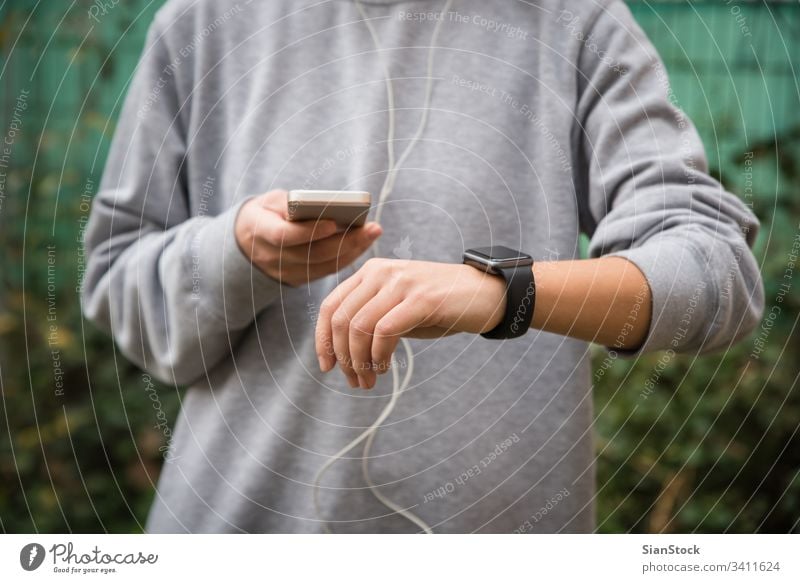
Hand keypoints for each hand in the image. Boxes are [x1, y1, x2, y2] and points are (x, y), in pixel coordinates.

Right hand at [234, 189, 381, 285]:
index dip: (309, 231)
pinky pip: (326, 271)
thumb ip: (287, 203)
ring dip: (352, 250)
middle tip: (371, 227)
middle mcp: (271, 257)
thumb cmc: (266, 213)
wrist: (248, 243)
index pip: (284, 236)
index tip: (334, 223)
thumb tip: (314, 204)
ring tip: (373, 232)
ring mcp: (285, 273)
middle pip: (311, 255)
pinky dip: (347, 258)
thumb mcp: (268, 201)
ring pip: (323, 266)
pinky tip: (363, 243)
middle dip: (344, 241)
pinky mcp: (298, 280)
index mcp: (259, 232)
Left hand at [315, 258, 506, 388]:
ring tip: (369, 380)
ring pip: (359, 327)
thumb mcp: (397, 307)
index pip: (330, 305)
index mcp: (370, 272)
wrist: (486, 293)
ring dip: (360, 362)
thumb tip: (340, 351)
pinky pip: (385, 331)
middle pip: (340, 319)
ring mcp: (401, 283)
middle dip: (342, 357)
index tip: (327, 367)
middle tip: (355, 381)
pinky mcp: (421, 299)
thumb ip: (370, 317)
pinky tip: (384, 368)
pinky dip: (379, 356)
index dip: (322, 340)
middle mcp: (381, 272)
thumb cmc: (440, 306)